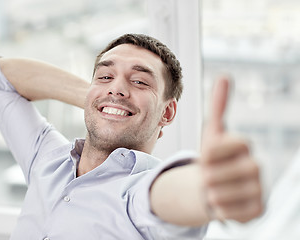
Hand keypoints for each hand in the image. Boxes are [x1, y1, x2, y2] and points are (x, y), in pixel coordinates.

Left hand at [200, 77, 262, 222]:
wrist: (215, 186)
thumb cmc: (212, 159)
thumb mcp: (211, 133)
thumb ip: (219, 106)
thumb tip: (225, 76)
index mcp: (243, 145)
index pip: (218, 148)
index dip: (207, 154)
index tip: (205, 156)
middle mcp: (256, 166)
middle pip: (217, 174)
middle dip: (206, 176)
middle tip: (207, 176)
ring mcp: (259, 189)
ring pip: (222, 195)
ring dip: (210, 193)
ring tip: (214, 189)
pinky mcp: (258, 210)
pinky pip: (230, 213)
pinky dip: (220, 209)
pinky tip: (223, 203)